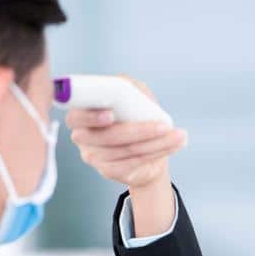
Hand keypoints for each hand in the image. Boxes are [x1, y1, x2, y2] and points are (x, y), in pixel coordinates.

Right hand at [64, 74, 187, 188]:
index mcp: (81, 114)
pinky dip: (156, 153)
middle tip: (164, 126)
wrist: (145, 149)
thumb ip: (127, 87)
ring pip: (126, 150)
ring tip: (178, 135)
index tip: (111, 114)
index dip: (90, 116)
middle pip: (108, 136)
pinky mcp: (108, 171)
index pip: (76, 116)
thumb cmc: (135, 117)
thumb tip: (126, 84)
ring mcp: (93, 156)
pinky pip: (133, 163)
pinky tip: (173, 146)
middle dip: (139, 130)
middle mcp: (82, 137)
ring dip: (157, 142)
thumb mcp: (133, 98)